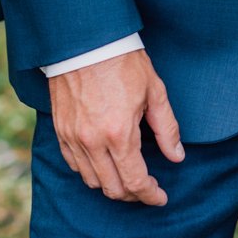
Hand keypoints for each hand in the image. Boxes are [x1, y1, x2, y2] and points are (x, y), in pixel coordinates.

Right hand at [48, 49, 184, 204]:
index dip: (150, 195)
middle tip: (147, 188)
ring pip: (91, 180)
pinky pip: (74, 164)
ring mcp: (73, 137)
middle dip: (133, 195)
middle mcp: (92, 141)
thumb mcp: (154, 91)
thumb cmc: (123, 61)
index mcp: (119, 133)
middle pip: (112, 188)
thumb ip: (166, 128)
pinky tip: (104, 163)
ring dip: (111, 185)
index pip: (135, 181)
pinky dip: (90, 171)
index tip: (160, 197)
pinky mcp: (60, 130)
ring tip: (127, 177)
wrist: (85, 40)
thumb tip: (177, 156)